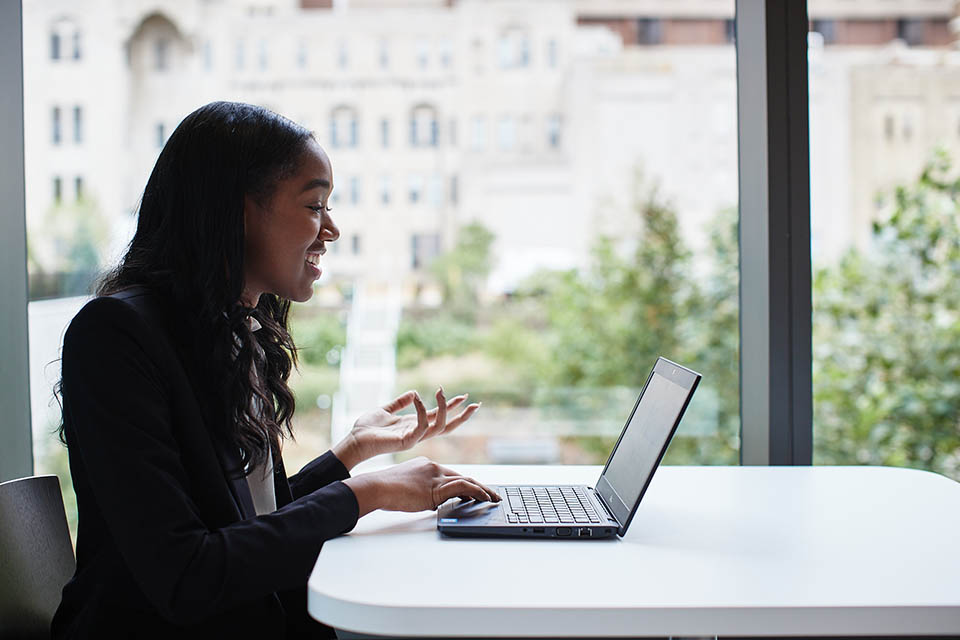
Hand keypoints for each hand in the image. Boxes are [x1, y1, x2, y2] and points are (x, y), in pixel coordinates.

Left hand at [335, 388, 480, 467]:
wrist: (355, 441)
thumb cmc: (367, 428)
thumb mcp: (386, 410)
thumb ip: (400, 402)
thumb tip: (414, 392)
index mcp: (414, 425)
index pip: (439, 416)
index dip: (452, 407)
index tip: (464, 397)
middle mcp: (418, 432)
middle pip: (448, 426)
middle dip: (463, 417)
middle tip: (476, 404)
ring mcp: (414, 438)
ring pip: (440, 426)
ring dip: (445, 409)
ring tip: (441, 391)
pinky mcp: (406, 441)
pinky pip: (422, 425)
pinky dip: (422, 410)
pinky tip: (417, 398)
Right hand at [343, 457, 500, 516]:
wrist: (376, 487)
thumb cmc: (385, 490)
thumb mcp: (407, 487)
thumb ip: (422, 491)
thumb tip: (430, 502)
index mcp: (427, 466)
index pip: (452, 475)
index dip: (468, 484)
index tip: (478, 491)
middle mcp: (433, 467)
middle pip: (463, 476)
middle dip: (481, 486)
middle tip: (494, 495)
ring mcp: (435, 476)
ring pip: (466, 480)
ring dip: (483, 490)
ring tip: (493, 499)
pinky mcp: (435, 486)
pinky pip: (462, 487)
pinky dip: (476, 492)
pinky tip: (484, 498)